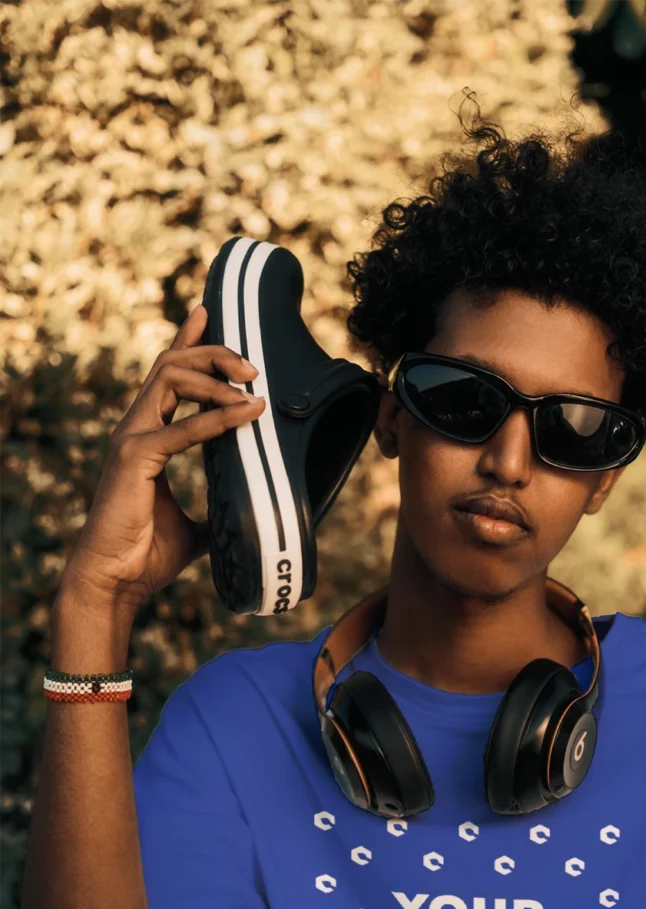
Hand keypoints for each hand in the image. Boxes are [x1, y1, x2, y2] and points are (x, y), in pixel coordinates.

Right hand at [57, 304, 264, 611]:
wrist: (114, 582)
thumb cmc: (146, 555)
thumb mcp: (194, 527)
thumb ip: (214, 509)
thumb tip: (248, 515)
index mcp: (145, 436)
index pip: (166, 375)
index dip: (187, 341)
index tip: (208, 313)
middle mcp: (134, 428)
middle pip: (172, 365)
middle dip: (214, 353)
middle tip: (254, 368)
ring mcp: (131, 438)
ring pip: (171, 377)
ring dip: (216, 376)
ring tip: (253, 389)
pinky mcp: (135, 457)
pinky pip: (183, 427)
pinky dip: (218, 418)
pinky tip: (248, 414)